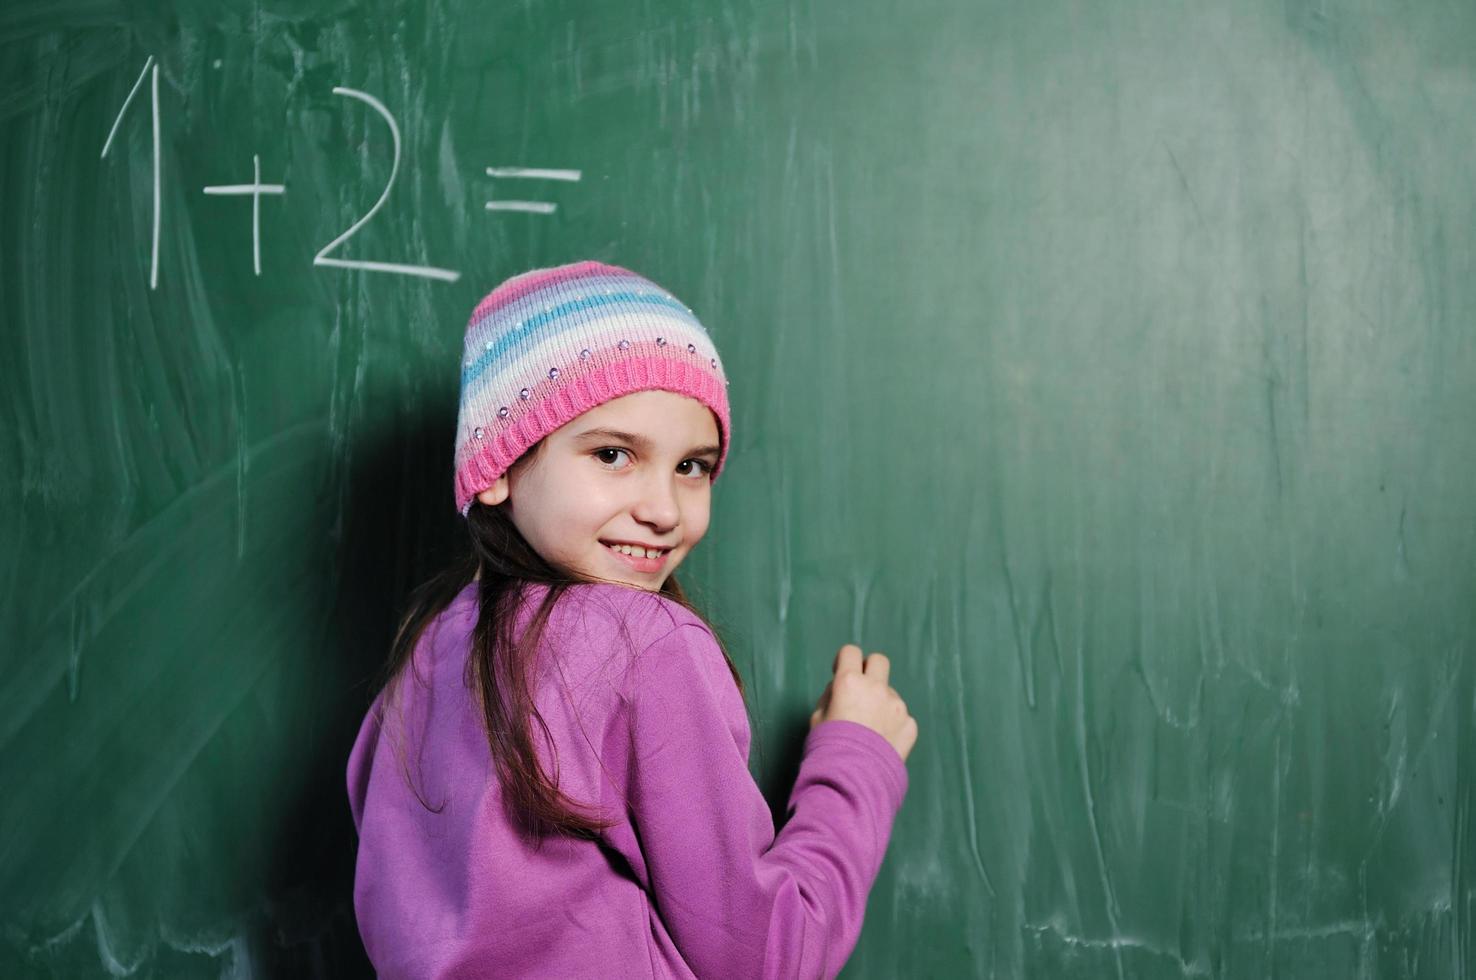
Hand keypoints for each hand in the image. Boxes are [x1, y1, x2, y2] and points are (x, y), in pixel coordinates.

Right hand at [809, 644, 917, 762]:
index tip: (841, 673)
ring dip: (881, 704)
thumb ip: (830, 696)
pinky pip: (900, 717)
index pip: (850, 652)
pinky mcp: (910, 724)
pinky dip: (892, 725)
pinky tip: (882, 744)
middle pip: (879, 661)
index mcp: (849, 682)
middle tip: (861, 691)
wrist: (853, 780)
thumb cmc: (828, 748)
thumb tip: (840, 690)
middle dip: (869, 670)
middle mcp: (876, 688)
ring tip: (869, 732)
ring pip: (890, 694)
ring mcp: (897, 705)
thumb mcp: (816, 718)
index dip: (844, 661)